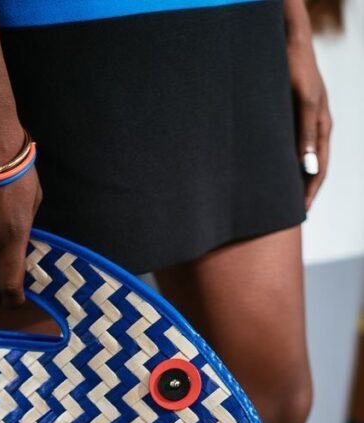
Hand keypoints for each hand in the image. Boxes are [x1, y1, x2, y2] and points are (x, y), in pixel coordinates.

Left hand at [286, 28, 331, 210]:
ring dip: (286, 181)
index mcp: (321, 128)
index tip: (299, 215)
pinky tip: (264, 177)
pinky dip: (275, 166)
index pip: (319, 170)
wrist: (285, 41)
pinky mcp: (283, 119)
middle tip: (285, 217)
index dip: (310, 194)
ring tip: (274, 203)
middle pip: (308, 170)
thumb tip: (309, 169)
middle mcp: (311, 129)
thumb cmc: (296, 67)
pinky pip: (281, 149)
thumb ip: (306, 135)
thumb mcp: (303, 101)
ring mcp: (298, 124)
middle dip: (299, 193)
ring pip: (294, 161)